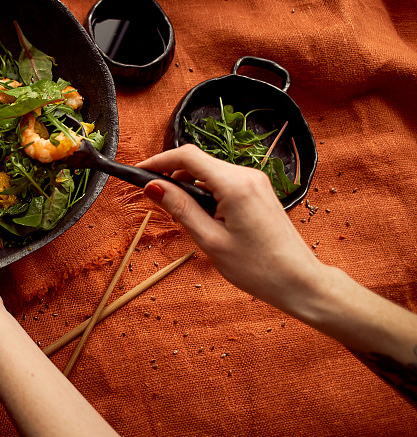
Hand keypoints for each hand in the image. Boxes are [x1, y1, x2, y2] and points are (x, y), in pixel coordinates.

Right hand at [136, 144, 321, 311]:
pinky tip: (202, 215)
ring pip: (210, 171)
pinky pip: (224, 181)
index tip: (139, 171)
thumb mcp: (209, 240)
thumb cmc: (258, 268)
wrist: (298, 281)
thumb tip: (152, 186)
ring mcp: (256, 181)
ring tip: (180, 214)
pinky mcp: (259, 190)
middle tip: (154, 199)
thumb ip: (180, 208)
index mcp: (234, 185)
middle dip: (172, 174)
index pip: (187, 156)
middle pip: (198, 161)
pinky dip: (206, 191)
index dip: (159, 160)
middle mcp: (247, 175)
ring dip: (189, 185)